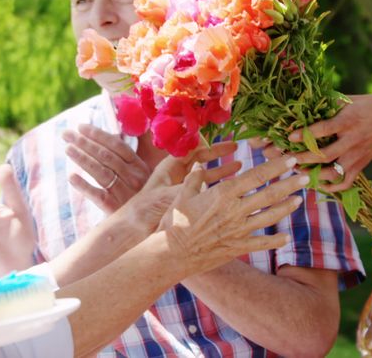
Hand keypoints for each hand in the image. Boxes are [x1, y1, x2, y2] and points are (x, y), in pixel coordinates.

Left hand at [64, 124, 149, 212]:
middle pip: (106, 156)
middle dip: (85, 142)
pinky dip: (85, 186)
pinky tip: (72, 177)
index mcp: (140, 167)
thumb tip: (104, 139)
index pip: (117, 146)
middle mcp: (134, 178)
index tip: (80, 127)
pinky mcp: (116, 210)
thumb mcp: (140, 177)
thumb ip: (124, 161)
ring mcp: (125, 194)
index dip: (98, 135)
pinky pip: (98, 196)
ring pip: (101, 172)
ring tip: (67, 149)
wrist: (149, 226)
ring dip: (83, 159)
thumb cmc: (141, 198)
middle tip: (66, 134)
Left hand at [121, 141, 240, 234]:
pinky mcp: (183, 201)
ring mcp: (179, 187)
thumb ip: (187, 186)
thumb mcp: (169, 196)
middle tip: (235, 149)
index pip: (193, 149)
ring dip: (219, 170)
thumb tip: (203, 174)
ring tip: (238, 166)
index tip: (226, 144)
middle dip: (217, 154)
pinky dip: (213, 187)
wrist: (133, 229)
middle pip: (199, 159)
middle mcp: (175, 174)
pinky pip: (200, 189)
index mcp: (170, 167)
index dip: (210, 145)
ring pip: (202, 174)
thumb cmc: (146, 209)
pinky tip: (227, 188)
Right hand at [161, 155, 307, 275]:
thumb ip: (194, 177)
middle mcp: (236, 210)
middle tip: (306, 176)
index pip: (256, 176)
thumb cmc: (174, 222)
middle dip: (290, 184)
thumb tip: (198, 163)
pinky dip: (275, 240)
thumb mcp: (182, 194)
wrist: (173, 254)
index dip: (276, 167)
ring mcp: (239, 230)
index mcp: (224, 193)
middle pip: (270, 194)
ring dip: (287, 207)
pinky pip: (262, 242)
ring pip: (270, 216)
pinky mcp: (238, 247)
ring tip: (300, 199)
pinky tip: (286, 236)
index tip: (291, 160)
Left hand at [258, 94, 371, 192]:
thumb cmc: (367, 106)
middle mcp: (354, 140)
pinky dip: (329, 187)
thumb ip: (327, 105)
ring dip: (313, 174)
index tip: (289, 136)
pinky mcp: (361, 167)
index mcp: (349, 120)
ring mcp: (358, 156)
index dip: (306, 134)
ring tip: (296, 170)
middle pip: (326, 155)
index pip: (326, 129)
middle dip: (303, 159)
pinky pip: (345, 183)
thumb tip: (299, 105)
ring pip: (334, 172)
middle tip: (285, 158)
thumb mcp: (349, 100)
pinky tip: (315, 182)